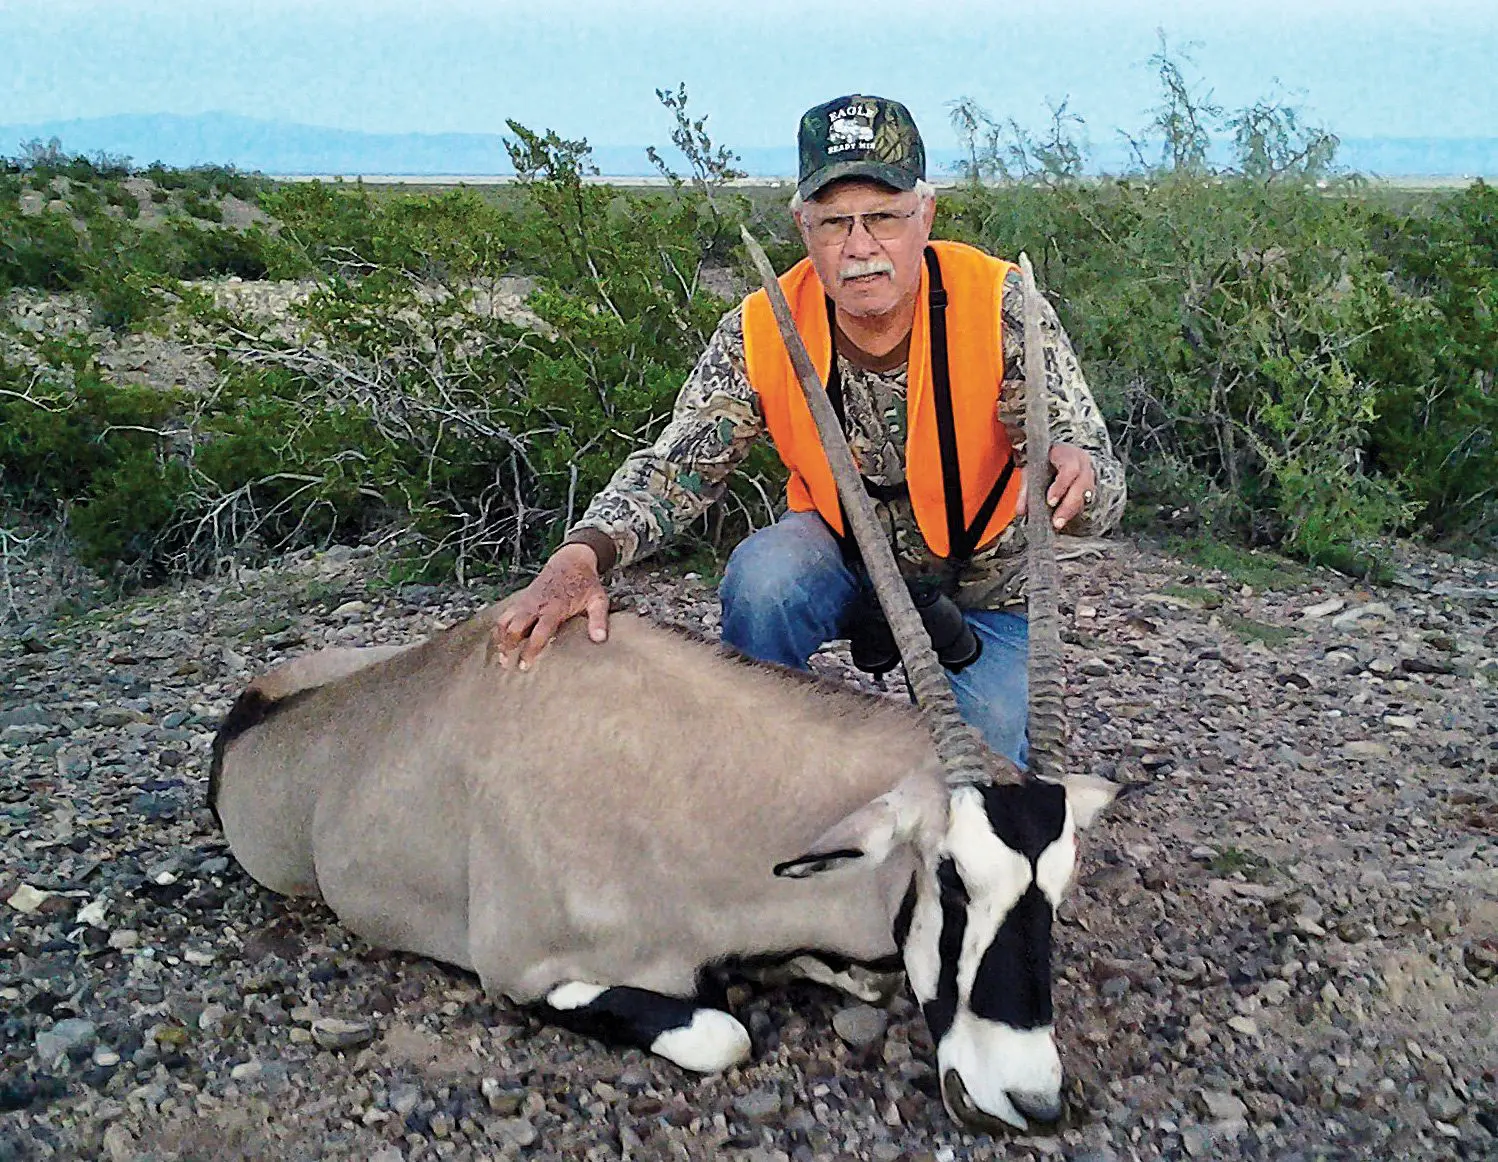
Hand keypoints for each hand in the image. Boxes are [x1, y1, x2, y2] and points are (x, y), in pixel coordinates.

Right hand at [492, 543, 609, 670]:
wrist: (572, 560)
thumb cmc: (585, 583)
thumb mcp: (598, 600)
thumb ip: (598, 620)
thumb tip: (600, 639)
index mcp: (554, 608)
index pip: (538, 632)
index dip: (529, 650)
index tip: (524, 665)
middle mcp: (536, 605)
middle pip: (514, 628)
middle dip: (508, 647)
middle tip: (509, 665)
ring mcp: (526, 601)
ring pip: (505, 621)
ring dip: (501, 639)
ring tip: (501, 657)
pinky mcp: (522, 599)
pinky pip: (505, 614)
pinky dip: (500, 629)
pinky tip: (501, 642)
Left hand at [1015, 442, 1096, 529]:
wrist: (1059, 455)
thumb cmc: (1045, 461)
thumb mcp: (1032, 469)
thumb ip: (1026, 489)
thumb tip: (1021, 510)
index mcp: (1068, 455)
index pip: (1069, 469)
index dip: (1061, 486)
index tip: (1050, 501)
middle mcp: (1082, 464)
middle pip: (1081, 485)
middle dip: (1068, 505)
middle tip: (1057, 521)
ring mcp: (1088, 476)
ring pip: (1086, 495)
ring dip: (1071, 511)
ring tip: (1059, 523)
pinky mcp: (1089, 487)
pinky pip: (1085, 500)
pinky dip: (1074, 511)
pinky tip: (1064, 519)